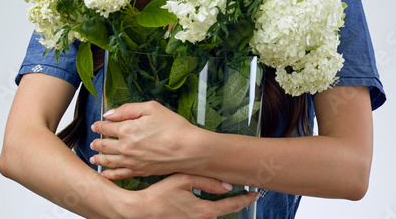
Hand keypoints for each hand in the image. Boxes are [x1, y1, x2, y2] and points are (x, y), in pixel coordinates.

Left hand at [90, 101, 201, 179]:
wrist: (188, 148)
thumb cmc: (173, 126)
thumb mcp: (151, 108)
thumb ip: (128, 109)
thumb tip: (109, 114)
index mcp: (127, 129)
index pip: (107, 127)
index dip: (99, 126)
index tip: (96, 125)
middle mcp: (125, 147)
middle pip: (105, 145)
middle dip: (97, 143)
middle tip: (93, 142)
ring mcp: (131, 162)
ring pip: (109, 161)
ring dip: (99, 158)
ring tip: (93, 157)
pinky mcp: (139, 172)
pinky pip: (119, 175)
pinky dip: (110, 175)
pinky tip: (105, 174)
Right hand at [123, 173, 258, 218]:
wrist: (140, 211)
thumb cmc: (160, 194)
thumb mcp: (184, 180)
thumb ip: (207, 181)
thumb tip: (226, 186)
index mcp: (203, 211)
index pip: (231, 206)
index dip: (245, 200)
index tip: (255, 195)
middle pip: (223, 213)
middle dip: (235, 204)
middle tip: (244, 194)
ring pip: (212, 217)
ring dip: (220, 208)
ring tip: (226, 196)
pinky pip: (201, 218)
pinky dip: (208, 211)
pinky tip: (204, 202)